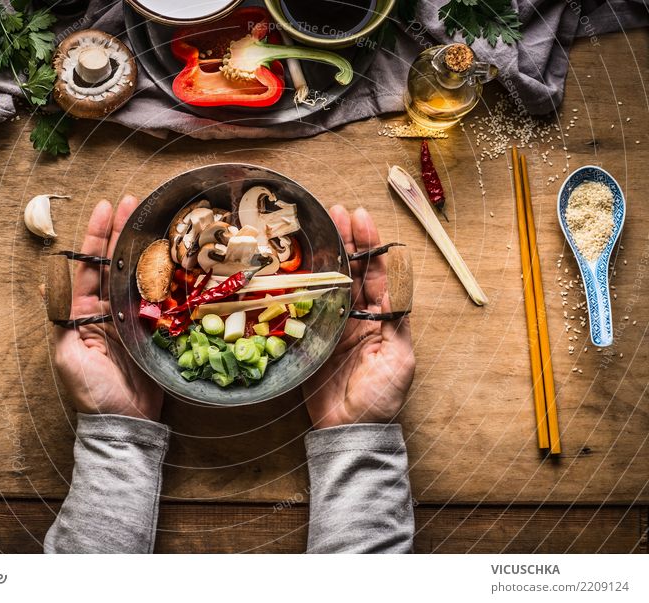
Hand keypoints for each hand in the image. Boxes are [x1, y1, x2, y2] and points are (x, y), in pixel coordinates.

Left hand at [54, 197, 162, 420]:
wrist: (126, 422)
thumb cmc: (92, 392)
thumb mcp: (66, 357)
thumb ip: (60, 321)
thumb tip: (47, 284)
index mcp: (82, 312)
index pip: (87, 266)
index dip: (96, 236)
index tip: (105, 207)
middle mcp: (107, 309)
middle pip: (114, 263)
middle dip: (122, 231)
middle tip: (133, 201)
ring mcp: (132, 318)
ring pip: (137, 274)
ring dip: (144, 247)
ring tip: (155, 218)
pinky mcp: (154, 329)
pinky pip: (160, 297)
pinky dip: (166, 276)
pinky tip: (174, 255)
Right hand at [302, 205, 414, 428]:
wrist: (349, 429)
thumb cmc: (380, 397)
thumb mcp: (398, 360)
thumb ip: (396, 322)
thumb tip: (395, 286)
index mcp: (384, 317)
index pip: (380, 272)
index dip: (371, 243)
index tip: (361, 217)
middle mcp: (359, 315)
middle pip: (354, 269)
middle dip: (347, 239)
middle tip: (335, 211)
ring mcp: (335, 324)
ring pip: (331, 281)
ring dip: (326, 253)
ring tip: (317, 225)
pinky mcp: (313, 337)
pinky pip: (307, 304)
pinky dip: (302, 283)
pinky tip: (295, 263)